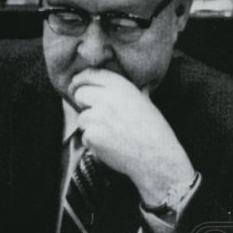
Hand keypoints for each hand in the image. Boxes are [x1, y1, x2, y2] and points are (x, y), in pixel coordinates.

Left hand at [70, 68, 195, 204]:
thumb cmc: (156, 132)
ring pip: (81, 118)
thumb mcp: (147, 104)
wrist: (157, 158)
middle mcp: (107, 98)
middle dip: (83, 103)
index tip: (76, 85)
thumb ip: (136, 93)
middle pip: (80, 94)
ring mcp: (98, 117)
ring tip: (111, 135)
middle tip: (96, 115)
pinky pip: (85, 137)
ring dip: (90, 126)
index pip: (91, 74)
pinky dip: (94, 143)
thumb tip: (143, 87)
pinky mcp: (93, 135)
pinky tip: (110, 146)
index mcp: (122, 87)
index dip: (80, 80)